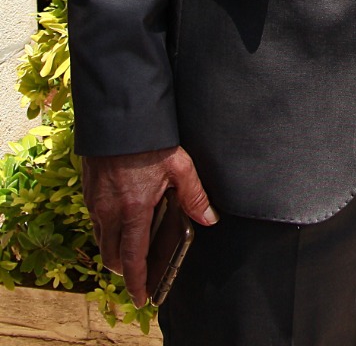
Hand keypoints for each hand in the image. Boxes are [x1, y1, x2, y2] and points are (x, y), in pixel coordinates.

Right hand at [81, 146, 217, 305]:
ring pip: (101, 239)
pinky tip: (122, 218)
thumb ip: (194, 196)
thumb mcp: (180, 166)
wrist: (119, 116)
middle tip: (140, 271)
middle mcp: (109, 211)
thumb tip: (209, 219)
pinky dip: (107, 229)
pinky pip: (95, 221)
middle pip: (112, 256)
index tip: (141, 297)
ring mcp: (95, 202)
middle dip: (125, 268)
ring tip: (132, 247)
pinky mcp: (88, 192)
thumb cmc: (151, 140)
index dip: (137, 281)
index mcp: (133, 209)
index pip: (132, 258)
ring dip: (115, 248)